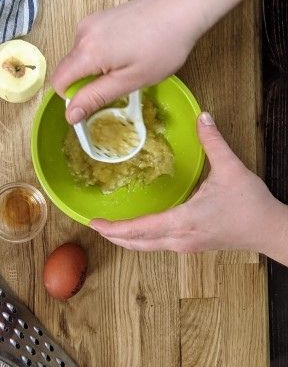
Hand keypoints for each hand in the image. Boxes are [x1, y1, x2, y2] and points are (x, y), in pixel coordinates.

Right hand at [52, 0, 203, 123]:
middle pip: (68, 69)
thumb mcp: (129, 81)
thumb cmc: (163, 46)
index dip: (73, 98)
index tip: (96, 101)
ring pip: (80, 58)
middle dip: (87, 83)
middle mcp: (82, 33)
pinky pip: (90, 45)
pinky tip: (128, 52)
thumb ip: (95, 97)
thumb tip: (70, 115)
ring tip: (128, 65)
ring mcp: (91, 22)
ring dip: (97, 69)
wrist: (183, 6)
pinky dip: (102, 55)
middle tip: (120, 83)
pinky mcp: (100, 17)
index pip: (59, 82)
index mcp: (86, 51)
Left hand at [91, 113, 287, 264]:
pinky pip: (158, 246)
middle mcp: (180, 238)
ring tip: (111, 228)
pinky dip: (142, 239)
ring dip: (126, 239)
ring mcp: (185, 245)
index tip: (95, 223)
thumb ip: (213, 141)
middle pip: (137, 244)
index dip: (115, 228)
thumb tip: (203, 117)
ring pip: (147, 248)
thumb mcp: (231, 169)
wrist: (271, 231)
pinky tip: (139, 230)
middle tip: (95, 225)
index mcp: (183, 221)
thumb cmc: (251, 205)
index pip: (140, 229)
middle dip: (113, 236)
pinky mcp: (191, 245)